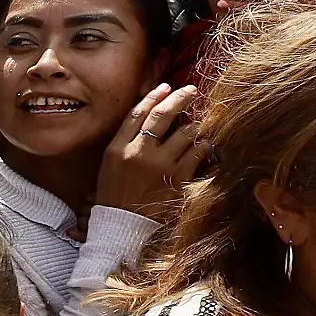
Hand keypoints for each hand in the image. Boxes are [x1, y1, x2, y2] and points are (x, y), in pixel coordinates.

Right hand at [94, 84, 202, 218]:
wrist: (122, 227)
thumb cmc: (115, 196)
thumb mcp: (110, 165)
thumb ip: (126, 141)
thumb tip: (150, 118)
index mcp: (117, 148)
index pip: (138, 113)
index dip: (154, 96)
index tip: (166, 87)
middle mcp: (138, 153)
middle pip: (162, 115)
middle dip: (180, 98)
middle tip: (192, 90)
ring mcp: (159, 166)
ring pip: (185, 132)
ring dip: (194, 126)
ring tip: (197, 126)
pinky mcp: (177, 179)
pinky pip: (198, 153)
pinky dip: (203, 146)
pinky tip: (204, 146)